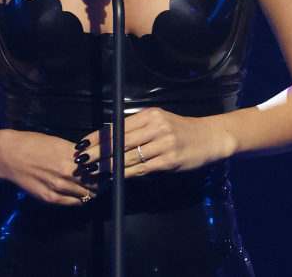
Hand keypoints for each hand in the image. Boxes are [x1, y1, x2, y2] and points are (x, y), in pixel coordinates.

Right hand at [0, 129, 100, 205]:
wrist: (8, 155)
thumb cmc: (32, 143)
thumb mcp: (57, 143)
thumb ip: (74, 153)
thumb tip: (90, 159)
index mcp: (71, 157)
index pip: (98, 168)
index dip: (106, 170)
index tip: (110, 170)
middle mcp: (67, 174)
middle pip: (95, 183)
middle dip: (102, 182)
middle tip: (105, 180)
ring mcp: (58, 188)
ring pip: (86, 194)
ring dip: (93, 192)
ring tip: (95, 188)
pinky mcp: (50, 198)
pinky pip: (73, 203)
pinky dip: (80, 200)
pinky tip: (81, 195)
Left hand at [75, 108, 237, 178]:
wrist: (210, 138)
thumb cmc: (181, 130)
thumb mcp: (160, 122)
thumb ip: (138, 128)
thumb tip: (110, 138)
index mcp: (150, 115)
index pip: (118, 126)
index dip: (99, 136)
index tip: (83, 143)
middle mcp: (156, 127)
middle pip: (120, 141)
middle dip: (98, 152)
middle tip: (81, 160)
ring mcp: (163, 144)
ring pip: (129, 157)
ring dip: (108, 166)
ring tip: (92, 171)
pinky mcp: (169, 161)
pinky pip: (141, 169)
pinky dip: (125, 174)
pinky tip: (114, 177)